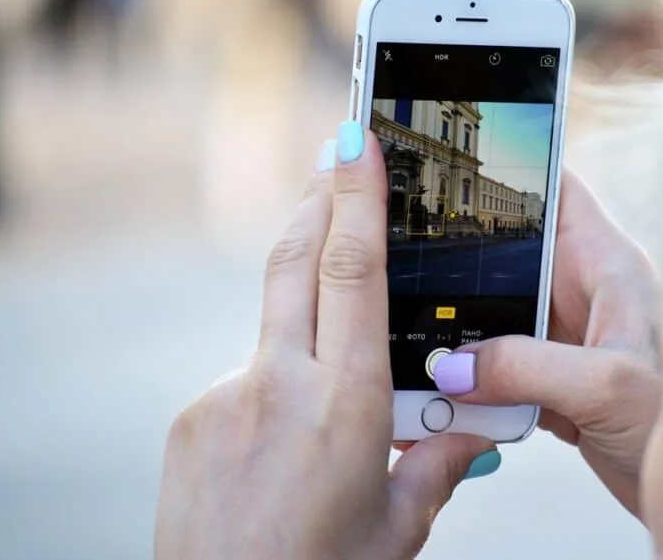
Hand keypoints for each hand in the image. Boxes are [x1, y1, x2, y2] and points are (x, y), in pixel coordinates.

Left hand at [155, 123, 497, 559]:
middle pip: (294, 260)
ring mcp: (224, 398)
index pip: (352, 272)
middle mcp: (278, 385)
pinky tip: (286, 430)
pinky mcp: (192, 418)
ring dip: (304, 306)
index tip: (357, 142)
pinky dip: (276, 378)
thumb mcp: (398, 529)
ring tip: (333, 333)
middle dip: (318, 198)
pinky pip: (245, 375)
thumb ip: (437, 466)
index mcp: (344, 404)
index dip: (356, 198)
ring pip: (274, 324)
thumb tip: (470, 435)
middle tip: (336, 152)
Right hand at [432, 170, 662, 518]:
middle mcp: (586, 296)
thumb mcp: (608, 384)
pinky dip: (473, 388)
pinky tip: (447, 404)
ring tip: (418, 348)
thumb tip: (455, 367)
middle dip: (461, 266)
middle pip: (510, 259)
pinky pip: (501, 374)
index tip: (459, 162)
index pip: (557, 192)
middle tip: (407, 266)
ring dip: (461, 340)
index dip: (513, 169)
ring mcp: (570, 342)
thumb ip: (527, 367)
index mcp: (608, 266)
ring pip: (497, 321)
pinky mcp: (559, 387)